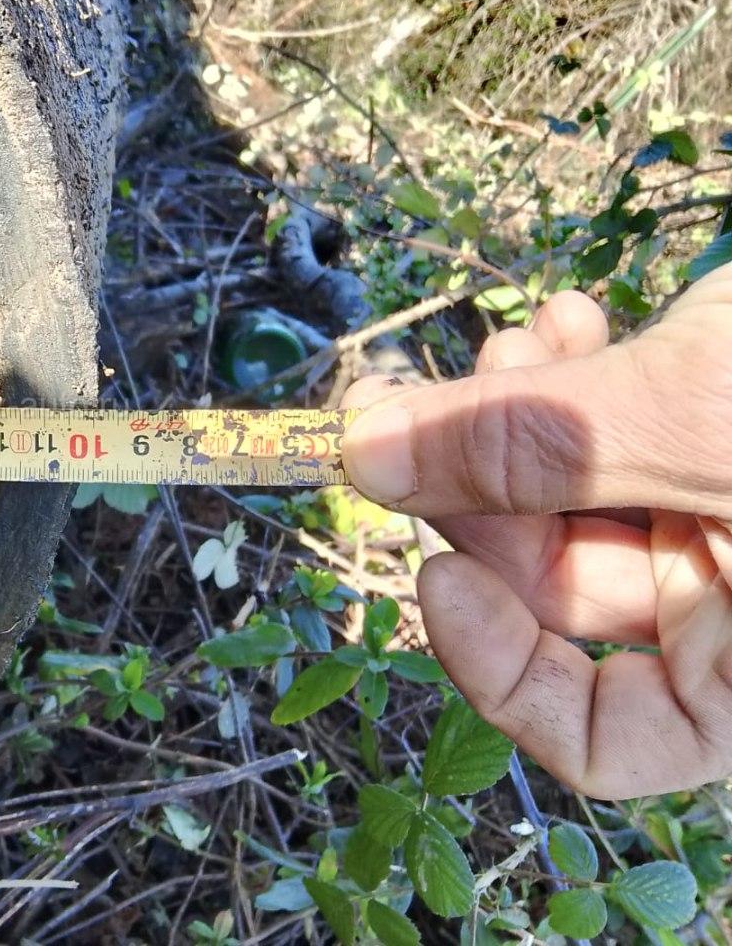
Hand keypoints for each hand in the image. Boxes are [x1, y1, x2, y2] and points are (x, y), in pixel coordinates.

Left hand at [342, 269, 731, 797]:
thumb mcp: (702, 418)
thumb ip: (533, 445)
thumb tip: (364, 454)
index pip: (617, 740)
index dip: (503, 672)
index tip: (434, 571)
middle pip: (571, 589)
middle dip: (491, 490)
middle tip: (437, 404)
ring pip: (585, 498)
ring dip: (525, 417)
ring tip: (527, 336)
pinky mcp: (725, 440)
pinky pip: (626, 435)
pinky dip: (581, 382)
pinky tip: (566, 319)